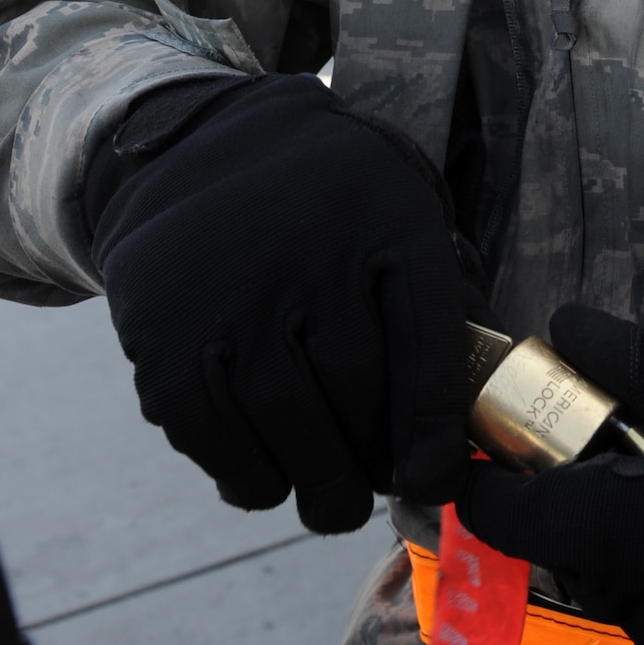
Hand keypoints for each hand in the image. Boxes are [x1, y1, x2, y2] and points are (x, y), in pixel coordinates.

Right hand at [89, 74, 475, 533]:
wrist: (198, 144)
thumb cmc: (329, 200)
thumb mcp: (401, 207)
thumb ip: (445, 293)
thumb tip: (483, 407)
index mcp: (385, 212)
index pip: (427, 338)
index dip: (436, 427)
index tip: (436, 479)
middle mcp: (306, 245)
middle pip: (355, 390)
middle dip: (375, 460)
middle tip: (380, 484)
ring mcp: (228, 287)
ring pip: (285, 421)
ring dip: (316, 482)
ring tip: (331, 500)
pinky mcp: (161, 329)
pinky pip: (210, 433)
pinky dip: (246, 473)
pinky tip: (268, 475)